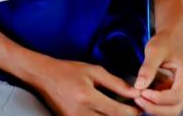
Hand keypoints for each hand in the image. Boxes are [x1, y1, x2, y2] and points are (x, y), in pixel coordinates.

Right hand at [24, 56, 138, 115]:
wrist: (43, 76)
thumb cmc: (68, 70)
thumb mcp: (92, 71)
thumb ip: (115, 82)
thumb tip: (134, 92)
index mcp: (87, 97)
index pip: (117, 111)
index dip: (133, 111)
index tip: (139, 106)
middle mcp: (81, 113)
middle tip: (133, 109)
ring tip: (119, 109)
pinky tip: (105, 111)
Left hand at [132, 31, 182, 115]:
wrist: (170, 39)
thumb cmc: (164, 42)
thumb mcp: (154, 50)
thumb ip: (147, 68)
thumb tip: (139, 86)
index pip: (176, 95)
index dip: (158, 99)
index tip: (141, 93)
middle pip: (176, 107)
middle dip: (156, 108)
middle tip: (137, 99)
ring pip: (172, 109)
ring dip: (155, 108)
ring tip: (139, 98)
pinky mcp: (177, 93)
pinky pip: (167, 105)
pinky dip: (155, 105)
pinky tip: (143, 96)